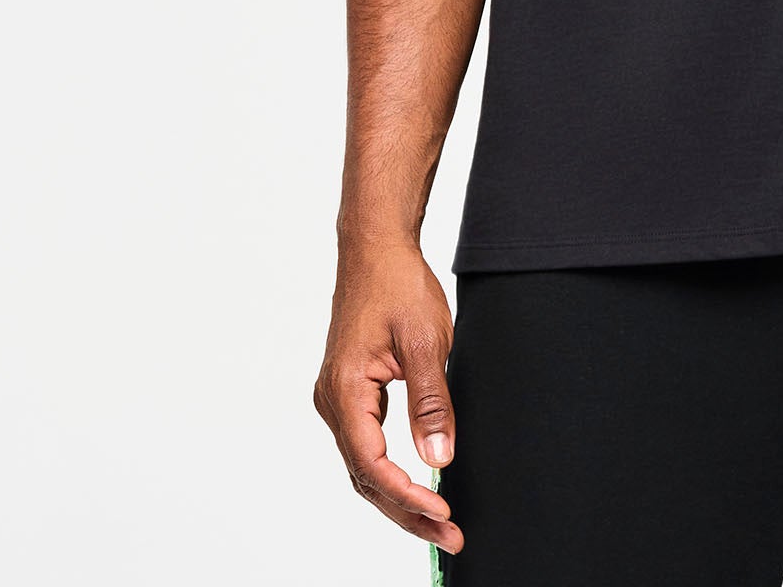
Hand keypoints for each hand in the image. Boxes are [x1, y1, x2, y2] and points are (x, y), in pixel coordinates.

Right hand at [313, 237, 463, 557]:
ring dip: (400, 496)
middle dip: (406, 511)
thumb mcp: (426, 340)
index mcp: (345, 390)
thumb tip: (438, 456)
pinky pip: (367, 446)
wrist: (376, 249)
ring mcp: (338, 399)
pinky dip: (391, 471)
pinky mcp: (350, 394)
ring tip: (438, 521)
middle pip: (366, 476)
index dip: (407, 495)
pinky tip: (417, 484)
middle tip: (449, 535)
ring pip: (365, 465)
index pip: (372, 463)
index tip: (442, 511)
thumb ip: (431, 401)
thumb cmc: (397, 284)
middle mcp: (333, 401)